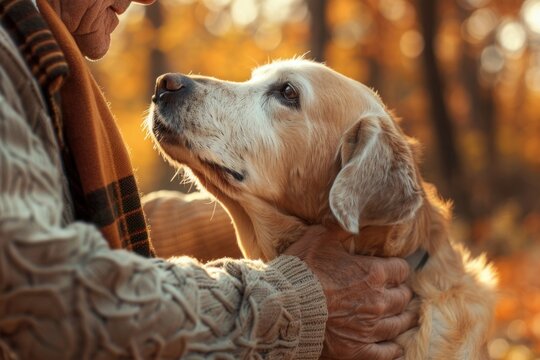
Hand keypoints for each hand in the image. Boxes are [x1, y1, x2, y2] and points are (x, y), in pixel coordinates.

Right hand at [284, 225, 416, 359]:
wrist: (282, 306)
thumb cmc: (300, 271)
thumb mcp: (319, 238)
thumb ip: (341, 227)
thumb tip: (350, 215)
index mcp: (373, 273)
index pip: (401, 269)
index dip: (396, 268)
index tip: (391, 269)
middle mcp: (378, 302)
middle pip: (404, 297)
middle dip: (400, 292)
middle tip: (395, 292)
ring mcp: (370, 329)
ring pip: (400, 324)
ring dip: (402, 318)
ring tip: (401, 316)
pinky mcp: (358, 350)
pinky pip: (387, 353)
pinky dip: (393, 348)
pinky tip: (394, 345)